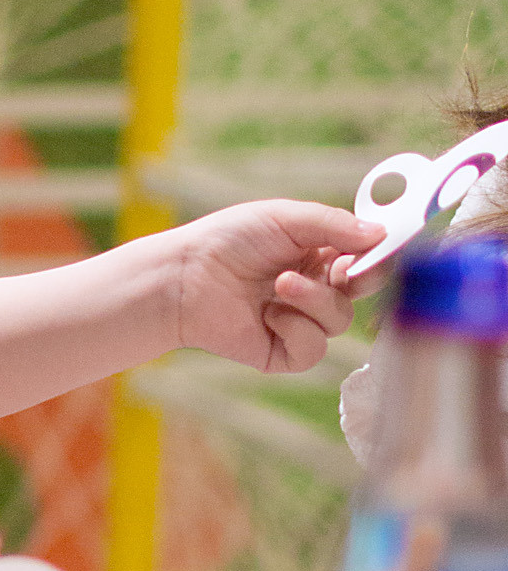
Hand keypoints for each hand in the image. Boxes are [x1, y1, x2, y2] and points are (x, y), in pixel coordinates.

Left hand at [172, 200, 382, 373]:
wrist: (186, 276)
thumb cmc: (229, 240)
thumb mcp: (284, 219)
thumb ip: (334, 225)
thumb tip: (381, 233)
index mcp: (320, 253)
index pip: (367, 256)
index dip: (379, 254)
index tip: (384, 247)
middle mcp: (315, 287)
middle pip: (365, 290)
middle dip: (356, 277)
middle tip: (339, 268)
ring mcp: (301, 320)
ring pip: (340, 319)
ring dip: (313, 300)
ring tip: (279, 285)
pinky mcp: (284, 351)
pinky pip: (314, 348)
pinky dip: (296, 330)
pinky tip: (268, 315)